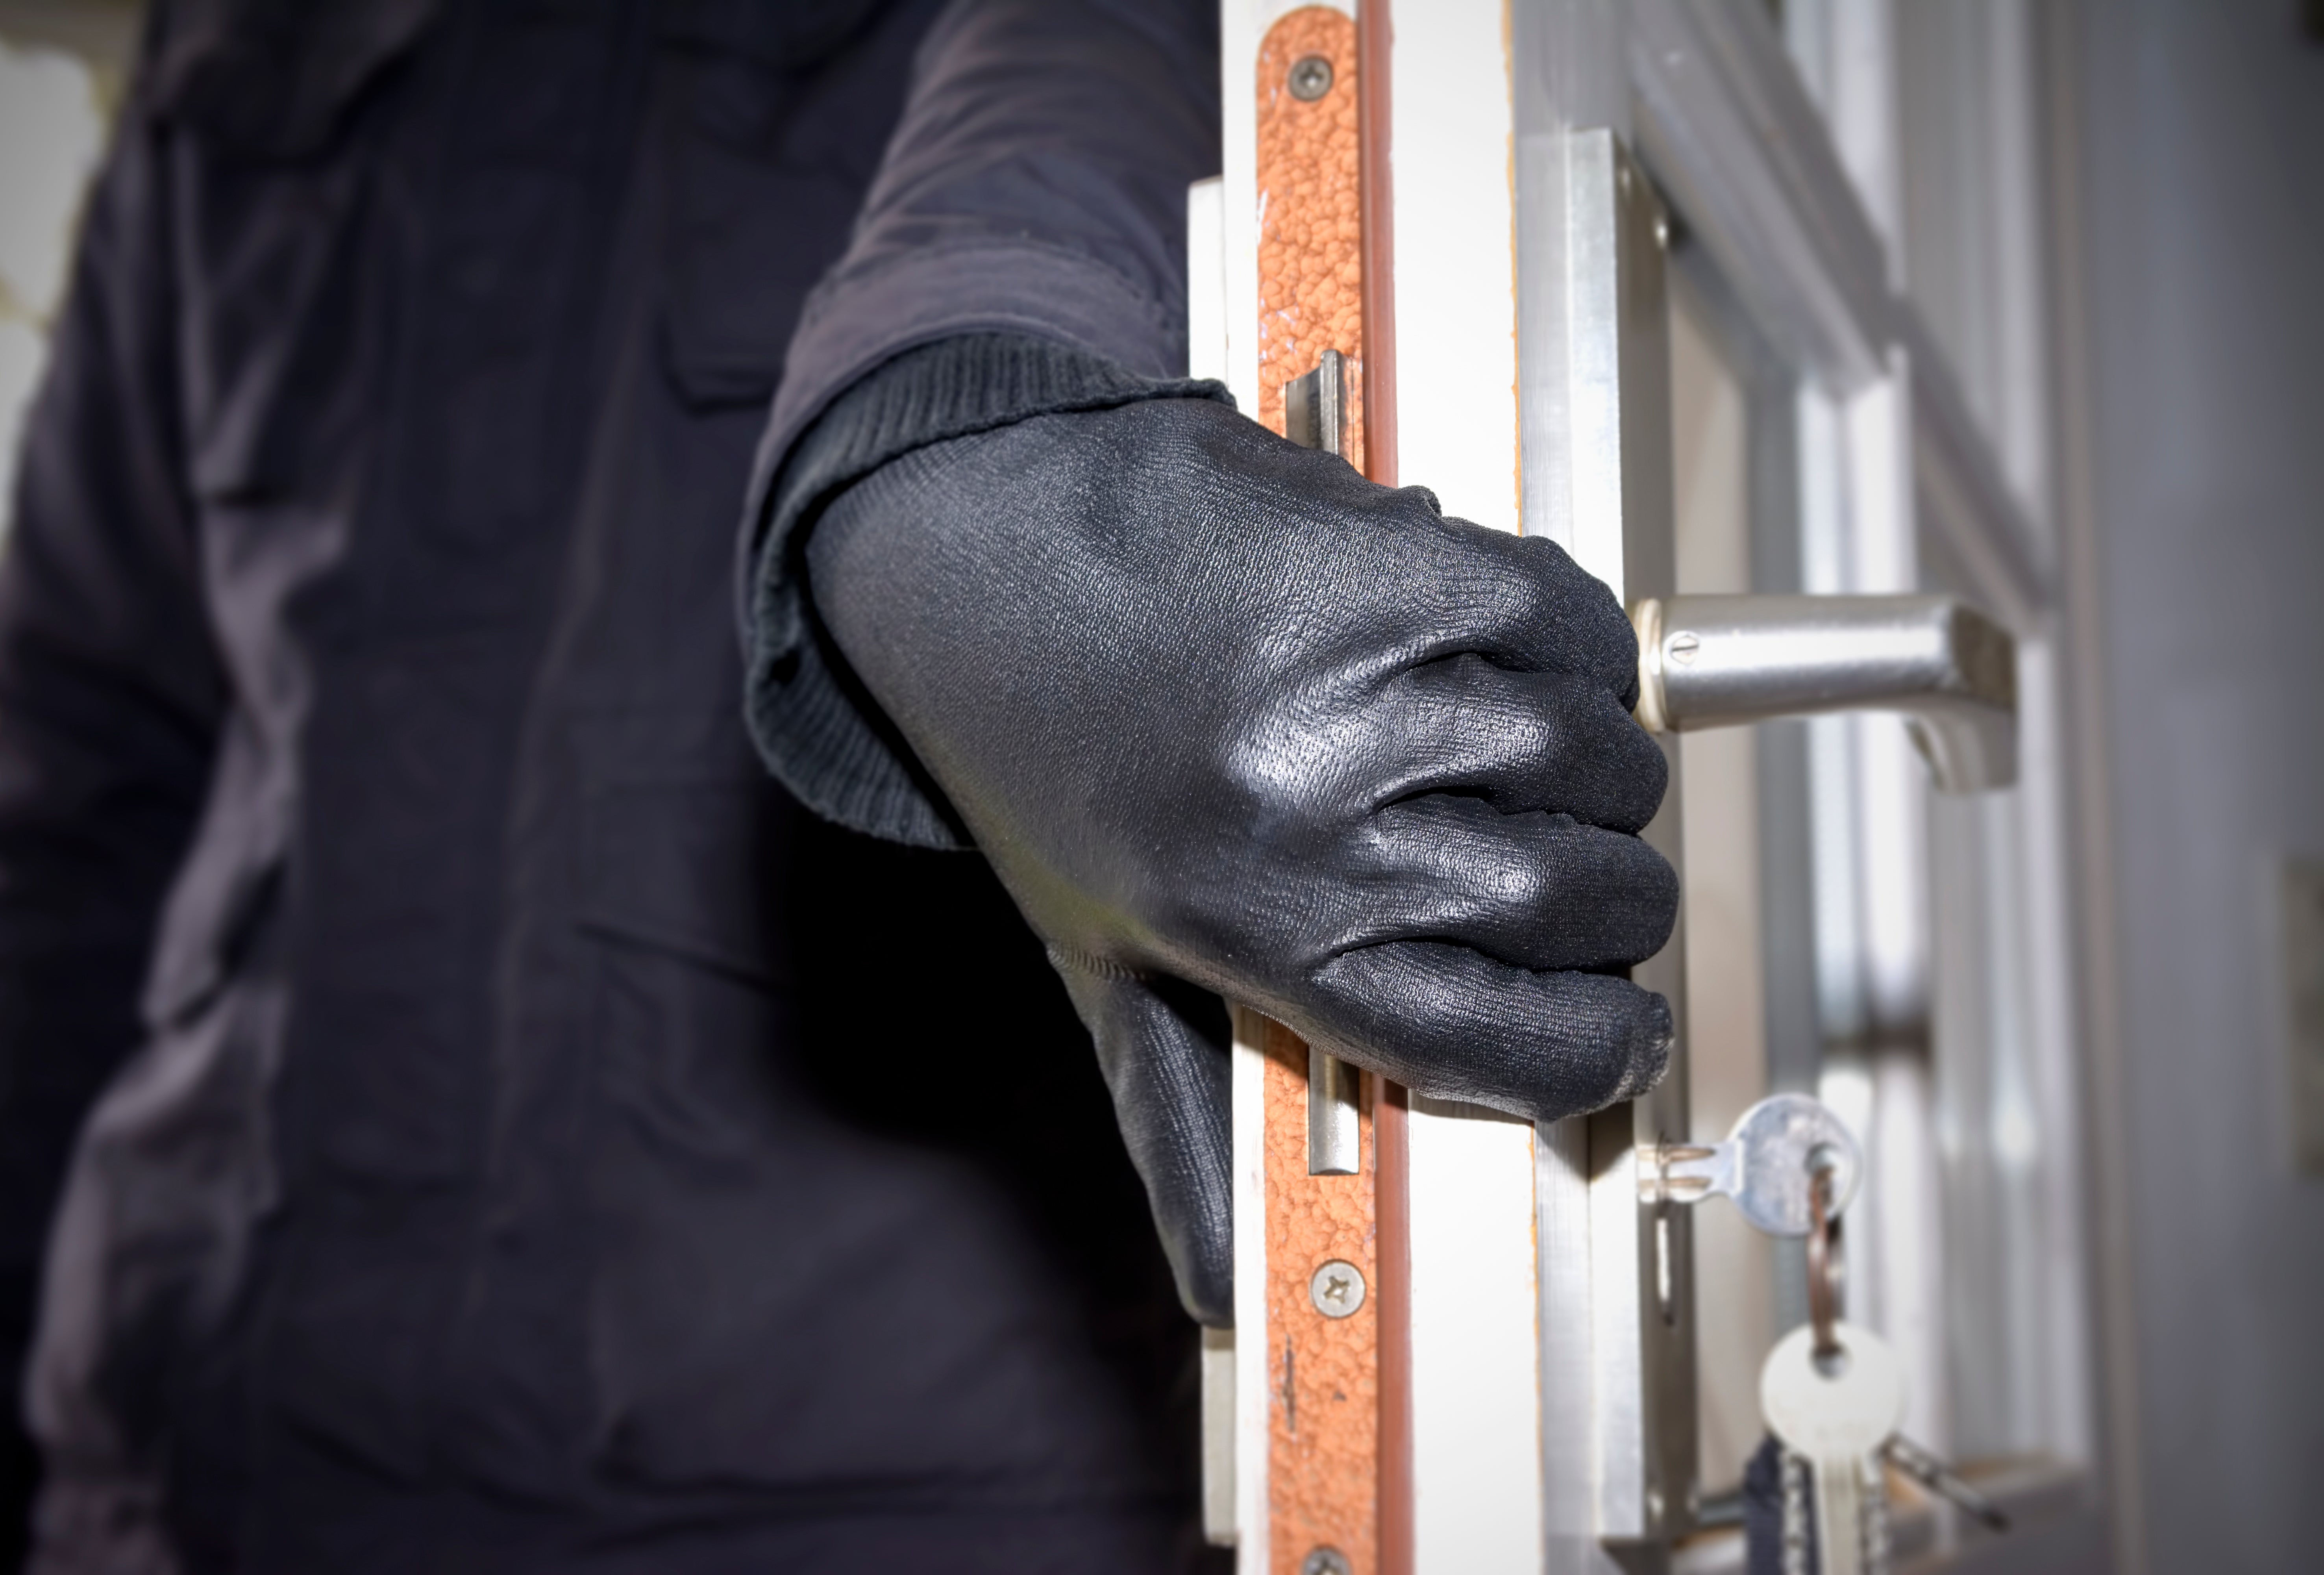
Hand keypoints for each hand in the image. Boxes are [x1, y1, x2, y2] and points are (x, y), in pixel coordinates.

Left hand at [807, 396, 1676, 1322]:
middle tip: (1584, 883)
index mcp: (1249, 934)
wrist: (977, 538)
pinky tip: (1529, 662)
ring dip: (1604, 773)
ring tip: (1545, 764)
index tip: (1618, 1032)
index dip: (1596, 1052)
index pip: (1505, 1043)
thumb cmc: (1043, 753)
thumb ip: (1181, 1120)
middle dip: (1616, 907)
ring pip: (1596, 760)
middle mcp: (1309, 818)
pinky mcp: (1395, 559)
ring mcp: (1360, 681)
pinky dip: (1584, 649)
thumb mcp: (1100, 953)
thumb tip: (1219, 1291)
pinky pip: (1572, 624)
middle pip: (1577, 903)